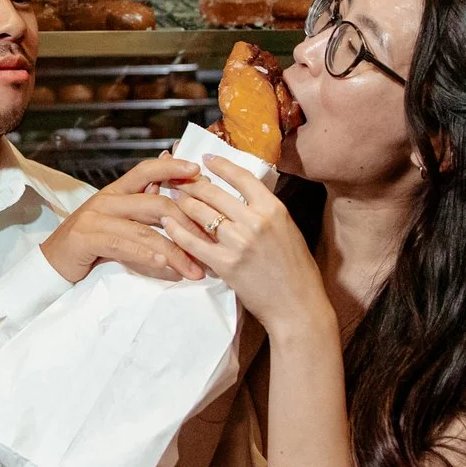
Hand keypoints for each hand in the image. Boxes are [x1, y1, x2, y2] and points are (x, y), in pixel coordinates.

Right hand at [41, 157, 211, 283]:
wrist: (51, 263)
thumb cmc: (89, 244)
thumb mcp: (117, 221)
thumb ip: (140, 208)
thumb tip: (170, 193)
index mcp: (116, 192)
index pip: (146, 170)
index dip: (172, 167)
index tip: (198, 170)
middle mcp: (106, 199)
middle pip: (155, 203)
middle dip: (187, 224)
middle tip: (211, 243)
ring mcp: (95, 218)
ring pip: (144, 230)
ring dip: (174, 251)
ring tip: (195, 269)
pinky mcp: (86, 238)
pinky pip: (123, 245)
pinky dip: (146, 255)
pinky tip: (164, 264)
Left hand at [171, 158, 332, 343]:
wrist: (297, 306)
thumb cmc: (296, 269)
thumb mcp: (288, 229)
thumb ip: (265, 211)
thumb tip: (243, 195)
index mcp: (273, 209)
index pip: (241, 177)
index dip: (220, 165)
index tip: (206, 160)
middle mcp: (255, 221)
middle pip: (213, 193)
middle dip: (191, 183)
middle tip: (177, 178)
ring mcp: (238, 243)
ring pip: (200, 213)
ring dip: (182, 202)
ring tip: (172, 196)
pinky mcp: (224, 264)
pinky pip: (192, 242)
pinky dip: (176, 230)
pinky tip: (168, 222)